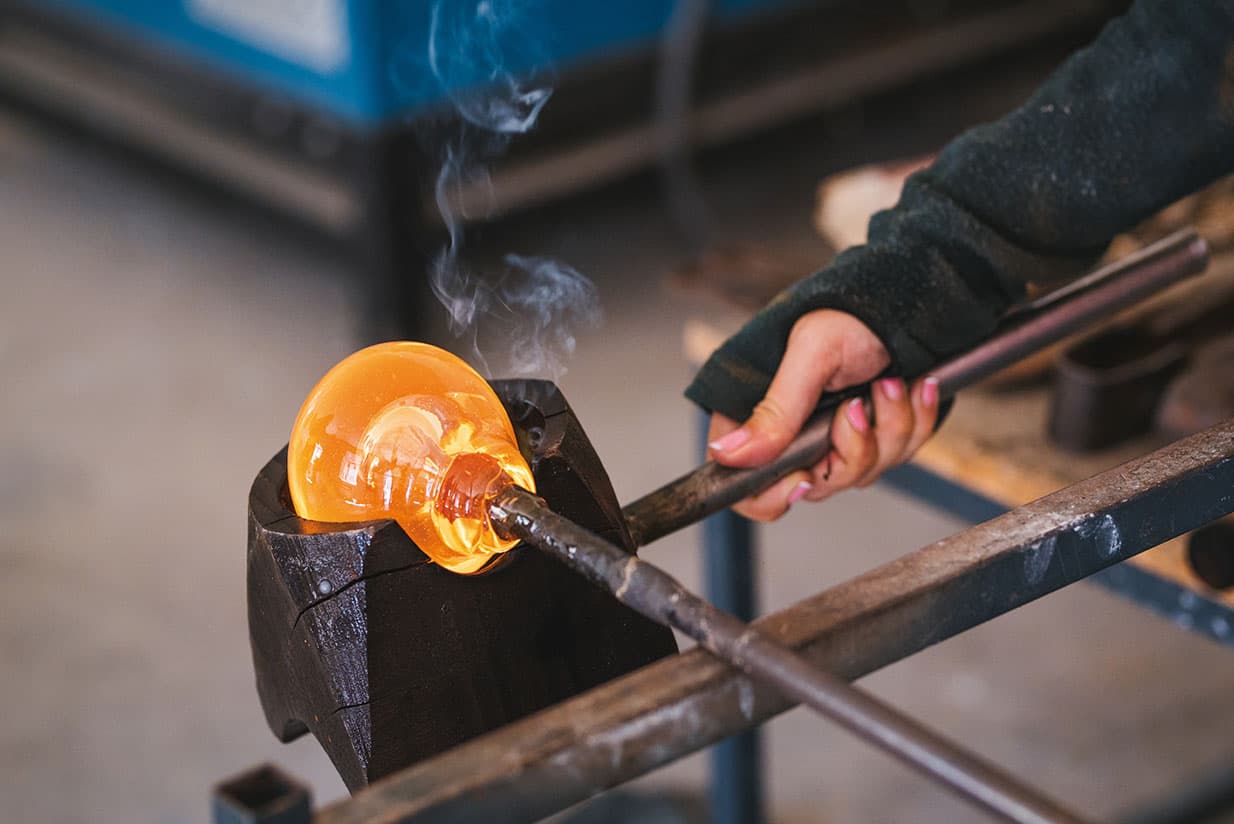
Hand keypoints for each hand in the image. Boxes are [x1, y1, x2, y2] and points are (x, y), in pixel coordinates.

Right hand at [706, 309, 939, 520]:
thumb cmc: (849, 312)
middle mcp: (792, 433)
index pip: (745, 486)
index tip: (805, 477)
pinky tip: (914, 387)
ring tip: (890, 381)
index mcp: (757, 416)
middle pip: (815, 486)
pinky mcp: (875, 435)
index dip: (772, 495)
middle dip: (851, 449)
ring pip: (863, 472)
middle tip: (859, 406)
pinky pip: (899, 453)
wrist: (905, 296)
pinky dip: (914, 420)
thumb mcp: (810, 356)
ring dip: (889, 427)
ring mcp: (835, 438)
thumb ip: (775, 410)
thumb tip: (729, 455)